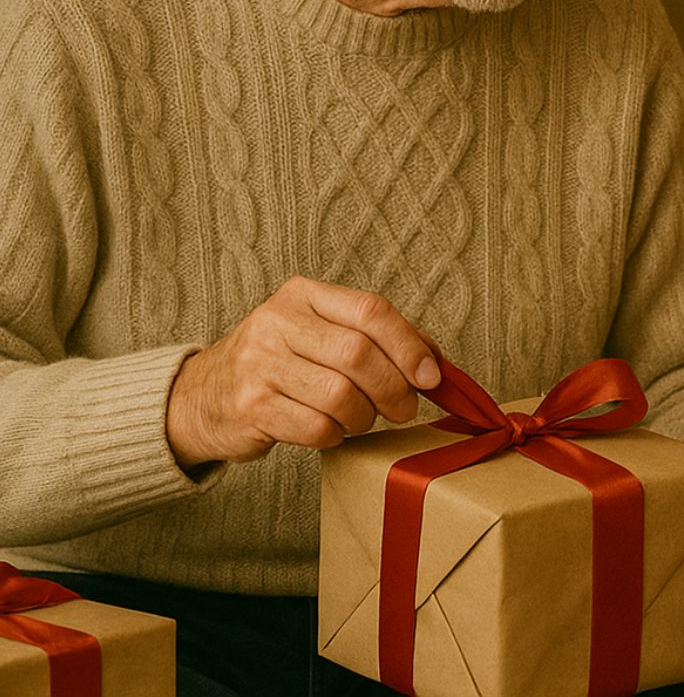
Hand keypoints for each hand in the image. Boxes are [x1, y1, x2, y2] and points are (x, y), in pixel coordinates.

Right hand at [165, 276, 440, 469]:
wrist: (203, 396)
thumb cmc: (280, 364)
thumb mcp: (321, 334)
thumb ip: (377, 338)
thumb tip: (434, 361)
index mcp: (304, 295)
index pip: (371, 310)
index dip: (410, 345)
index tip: (431, 376)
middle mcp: (277, 322)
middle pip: (358, 354)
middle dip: (394, 388)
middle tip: (404, 409)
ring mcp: (259, 363)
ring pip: (340, 395)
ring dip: (365, 416)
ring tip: (363, 420)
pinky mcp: (250, 407)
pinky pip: (316, 427)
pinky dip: (336, 435)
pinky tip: (332, 431)